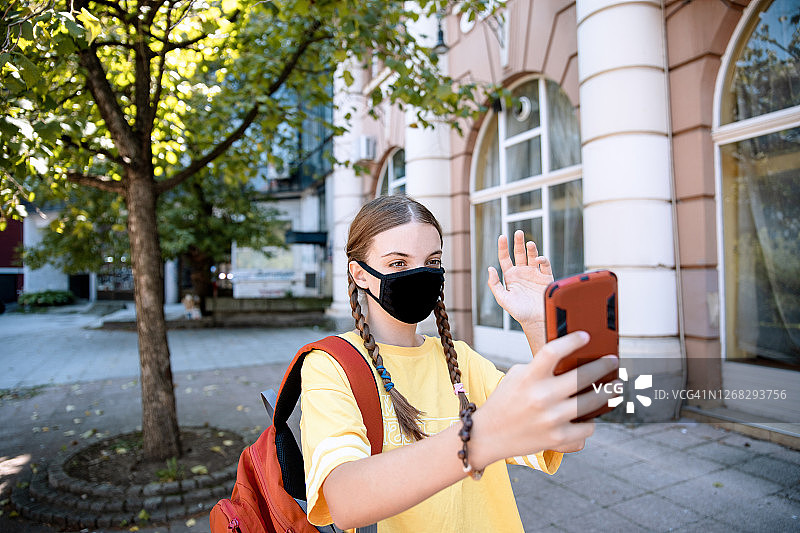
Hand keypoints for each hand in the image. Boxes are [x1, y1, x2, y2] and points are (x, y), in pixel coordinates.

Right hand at [470, 332, 619, 464]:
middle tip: (612, 362)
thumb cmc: (505, 402)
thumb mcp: (516, 376)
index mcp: (529, 377)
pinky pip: (587, 428)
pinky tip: (591, 416)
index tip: (587, 336)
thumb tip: (572, 359)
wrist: (488, 435)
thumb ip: (540, 367)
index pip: (553, 351)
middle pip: (582, 376)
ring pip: (592, 402)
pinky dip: (590, 422)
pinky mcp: (557, 439)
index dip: (572, 341)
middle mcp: (541, 396)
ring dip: (607, 392)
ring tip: (613, 387)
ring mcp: (551, 419)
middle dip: (603, 366)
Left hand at [487, 230, 553, 329]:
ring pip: (532, 256)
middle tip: (518, 232)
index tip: (502, 237)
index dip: (503, 247)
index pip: (505, 258)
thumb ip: (495, 284)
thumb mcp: (503, 299)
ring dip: (531, 248)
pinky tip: (538, 259)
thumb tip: (490, 268)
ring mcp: (534, 274)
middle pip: (519, 253)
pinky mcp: (546, 278)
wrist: (536, 320)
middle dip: (518, 242)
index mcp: (510, 276)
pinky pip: (545, 265)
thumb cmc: (519, 312)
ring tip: (529, 243)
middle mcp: (522, 273)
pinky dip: (542, 259)